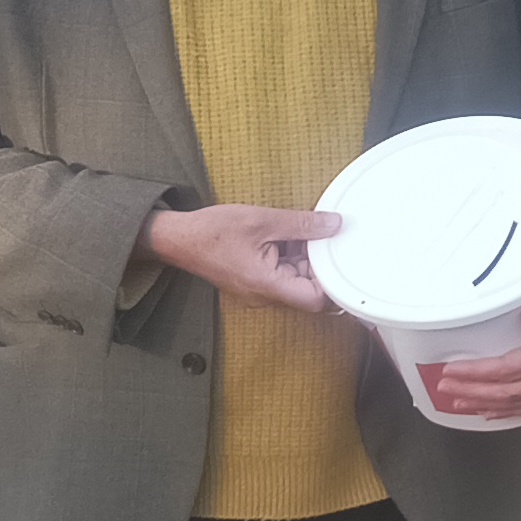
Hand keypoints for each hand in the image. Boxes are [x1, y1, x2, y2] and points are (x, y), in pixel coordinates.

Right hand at [143, 203, 338, 312]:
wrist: (176, 238)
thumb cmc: (210, 231)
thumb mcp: (261, 220)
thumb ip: (301, 224)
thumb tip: (333, 224)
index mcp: (267, 285)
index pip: (316, 300)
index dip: (335, 284)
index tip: (344, 262)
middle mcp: (264, 295)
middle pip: (309, 291)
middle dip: (322, 267)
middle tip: (328, 240)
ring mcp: (259, 291)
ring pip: (297, 281)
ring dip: (306, 260)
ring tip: (305, 233)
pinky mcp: (255, 282)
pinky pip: (282, 275)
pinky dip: (291, 258)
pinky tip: (290, 238)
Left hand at [418, 284, 520, 422]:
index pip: (509, 369)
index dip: (476, 373)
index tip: (450, 369)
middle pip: (507, 392)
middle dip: (471, 391)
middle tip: (443, 386)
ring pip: (518, 404)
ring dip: (484, 404)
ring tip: (457, 401)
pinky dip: (510, 413)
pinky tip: (493, 411)